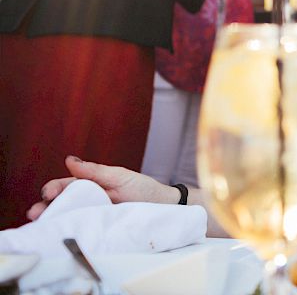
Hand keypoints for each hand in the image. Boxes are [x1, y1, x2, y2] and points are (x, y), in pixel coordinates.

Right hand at [27, 157, 177, 220]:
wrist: (163, 206)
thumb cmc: (142, 189)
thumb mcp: (119, 176)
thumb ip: (94, 171)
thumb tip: (69, 160)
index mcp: (90, 185)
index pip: (65, 186)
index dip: (53, 189)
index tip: (48, 193)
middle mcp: (87, 200)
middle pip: (60, 203)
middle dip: (45, 207)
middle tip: (35, 213)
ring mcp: (91, 215)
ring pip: (66, 217)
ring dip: (52, 219)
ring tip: (41, 223)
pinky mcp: (99, 228)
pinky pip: (81, 228)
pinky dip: (68, 230)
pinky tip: (59, 233)